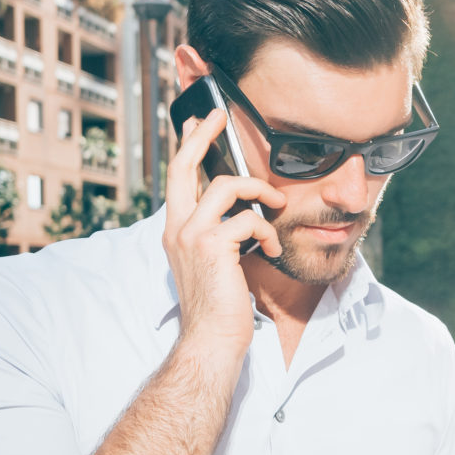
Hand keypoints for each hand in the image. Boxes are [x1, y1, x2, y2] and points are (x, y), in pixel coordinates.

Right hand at [162, 110, 285, 361]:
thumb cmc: (219, 306)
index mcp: (176, 230)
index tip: (196, 121)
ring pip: (225, 186)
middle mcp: (177, 228)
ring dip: (259, 192)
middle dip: (202, 135)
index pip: (177, 177)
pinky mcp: (212, 246)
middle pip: (185, 166)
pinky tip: (273, 249)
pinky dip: (268, 231)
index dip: (187, 145)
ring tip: (278, 206)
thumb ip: (219, 232)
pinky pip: (248, 219)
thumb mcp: (214, 262)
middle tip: (219, 115)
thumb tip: (241, 210)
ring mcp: (191, 235)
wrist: (212, 339)